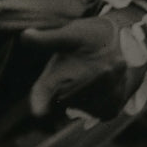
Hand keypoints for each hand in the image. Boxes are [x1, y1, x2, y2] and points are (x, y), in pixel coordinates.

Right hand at [23, 7, 146, 120]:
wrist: (120, 43)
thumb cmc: (88, 38)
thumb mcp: (72, 35)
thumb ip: (51, 39)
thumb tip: (25, 36)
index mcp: (50, 80)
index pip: (41, 94)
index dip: (39, 102)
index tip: (39, 111)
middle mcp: (65, 98)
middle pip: (75, 95)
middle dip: (91, 79)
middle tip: (105, 64)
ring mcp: (85, 107)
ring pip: (96, 97)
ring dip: (109, 79)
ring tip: (116, 62)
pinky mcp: (105, 111)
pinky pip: (111, 102)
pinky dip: (119, 85)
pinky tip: (121, 74)